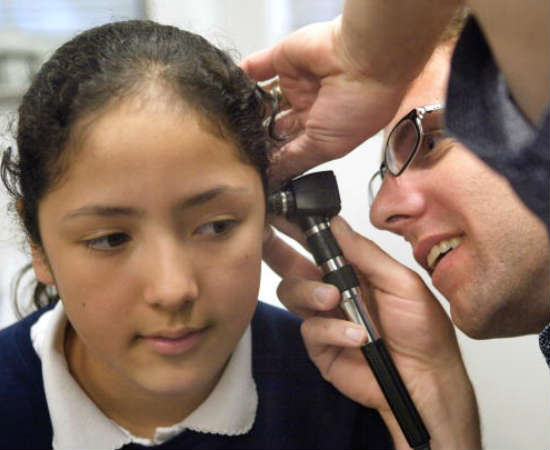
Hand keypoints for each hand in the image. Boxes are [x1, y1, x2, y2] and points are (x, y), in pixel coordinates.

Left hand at [241, 18, 407, 186]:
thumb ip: (295, 161)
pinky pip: (256, 68)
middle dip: (257, 138)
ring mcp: (296, 83)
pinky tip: (228, 93)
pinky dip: (240, 79)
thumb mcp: (326, 146)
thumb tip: (274, 179)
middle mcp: (310, 107)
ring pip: (263, 101)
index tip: (253, 170)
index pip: (291, 148)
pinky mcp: (283, 60)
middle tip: (236, 150)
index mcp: (324, 130)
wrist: (364, 59)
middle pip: (274, 126)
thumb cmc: (360, 104)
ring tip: (229, 128)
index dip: (273, 159)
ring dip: (247, 113)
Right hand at [263, 216, 480, 448]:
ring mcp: (323, 318)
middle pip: (291, 265)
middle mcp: (332, 290)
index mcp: (351, 270)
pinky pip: (310, 330)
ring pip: (291, 293)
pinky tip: (356, 336)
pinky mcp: (320, 347)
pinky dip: (332, 330)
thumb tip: (337, 224)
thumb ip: (366, 254)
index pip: (318, 243)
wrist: (426, 378)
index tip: (283, 214)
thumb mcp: (401, 282)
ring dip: (308, 291)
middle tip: (268, 236)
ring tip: (333, 299)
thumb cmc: (421, 328)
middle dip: (276, 249)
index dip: (298, 228)